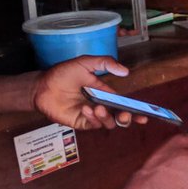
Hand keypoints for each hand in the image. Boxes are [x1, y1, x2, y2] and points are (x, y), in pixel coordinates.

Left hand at [32, 55, 147, 130]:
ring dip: (108, 117)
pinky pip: (93, 125)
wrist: (42, 86)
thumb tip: (126, 71)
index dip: (136, 110)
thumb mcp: (85, 63)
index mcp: (105, 92)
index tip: (145, 114)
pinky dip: (93, 118)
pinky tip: (86, 109)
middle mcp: (101, 105)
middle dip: (126, 118)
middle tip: (125, 115)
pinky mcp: (81, 123)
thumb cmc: (63, 73)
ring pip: (109, 123)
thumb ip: (105, 63)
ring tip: (98, 108)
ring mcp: (91, 116)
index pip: (123, 103)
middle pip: (120, 117)